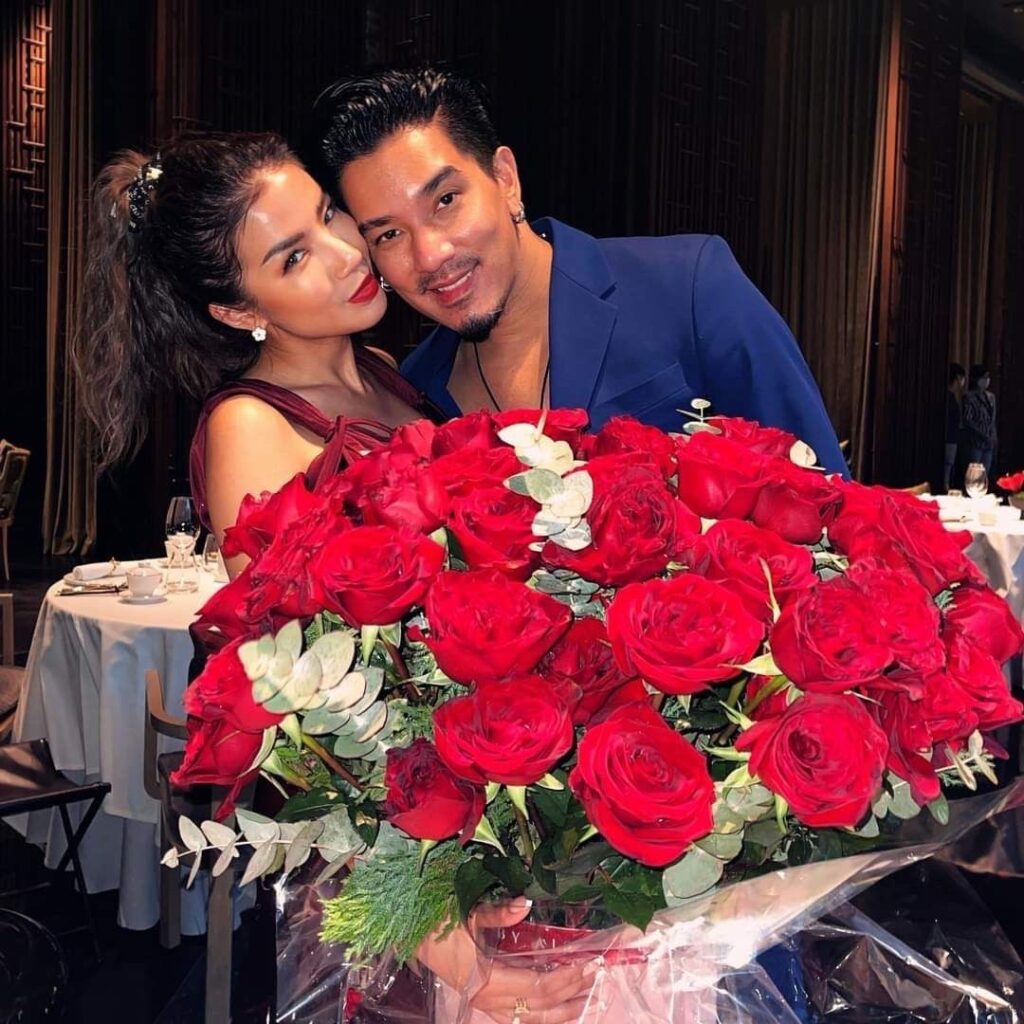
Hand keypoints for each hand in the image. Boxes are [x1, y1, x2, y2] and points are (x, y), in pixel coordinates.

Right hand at [416, 898, 598, 1023]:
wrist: (412, 938)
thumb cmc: (438, 924)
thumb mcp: (467, 914)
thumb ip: (498, 912)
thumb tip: (525, 902)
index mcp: (486, 980)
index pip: (536, 988)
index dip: (565, 979)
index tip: (588, 965)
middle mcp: (487, 1000)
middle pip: (539, 1009)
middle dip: (571, 997)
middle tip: (597, 981)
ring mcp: (484, 1006)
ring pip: (530, 1020)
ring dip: (561, 1013)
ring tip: (587, 1003)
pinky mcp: (483, 1004)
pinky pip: (517, 1019)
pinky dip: (541, 1017)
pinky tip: (557, 1010)